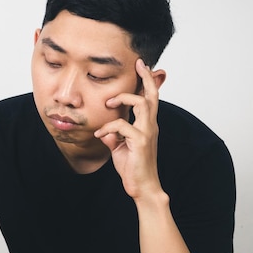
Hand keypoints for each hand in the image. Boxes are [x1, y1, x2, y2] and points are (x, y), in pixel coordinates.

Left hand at [94, 59, 164, 199]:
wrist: (142, 188)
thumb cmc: (133, 168)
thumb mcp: (119, 148)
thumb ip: (114, 136)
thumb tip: (104, 129)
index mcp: (147, 125)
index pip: (150, 99)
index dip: (147, 82)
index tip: (142, 66)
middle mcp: (150, 126)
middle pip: (152, 95)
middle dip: (146, 77)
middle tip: (139, 64)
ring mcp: (147, 133)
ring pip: (142, 103)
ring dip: (123, 99)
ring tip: (108, 104)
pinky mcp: (140, 142)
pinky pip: (123, 125)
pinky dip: (108, 127)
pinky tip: (100, 134)